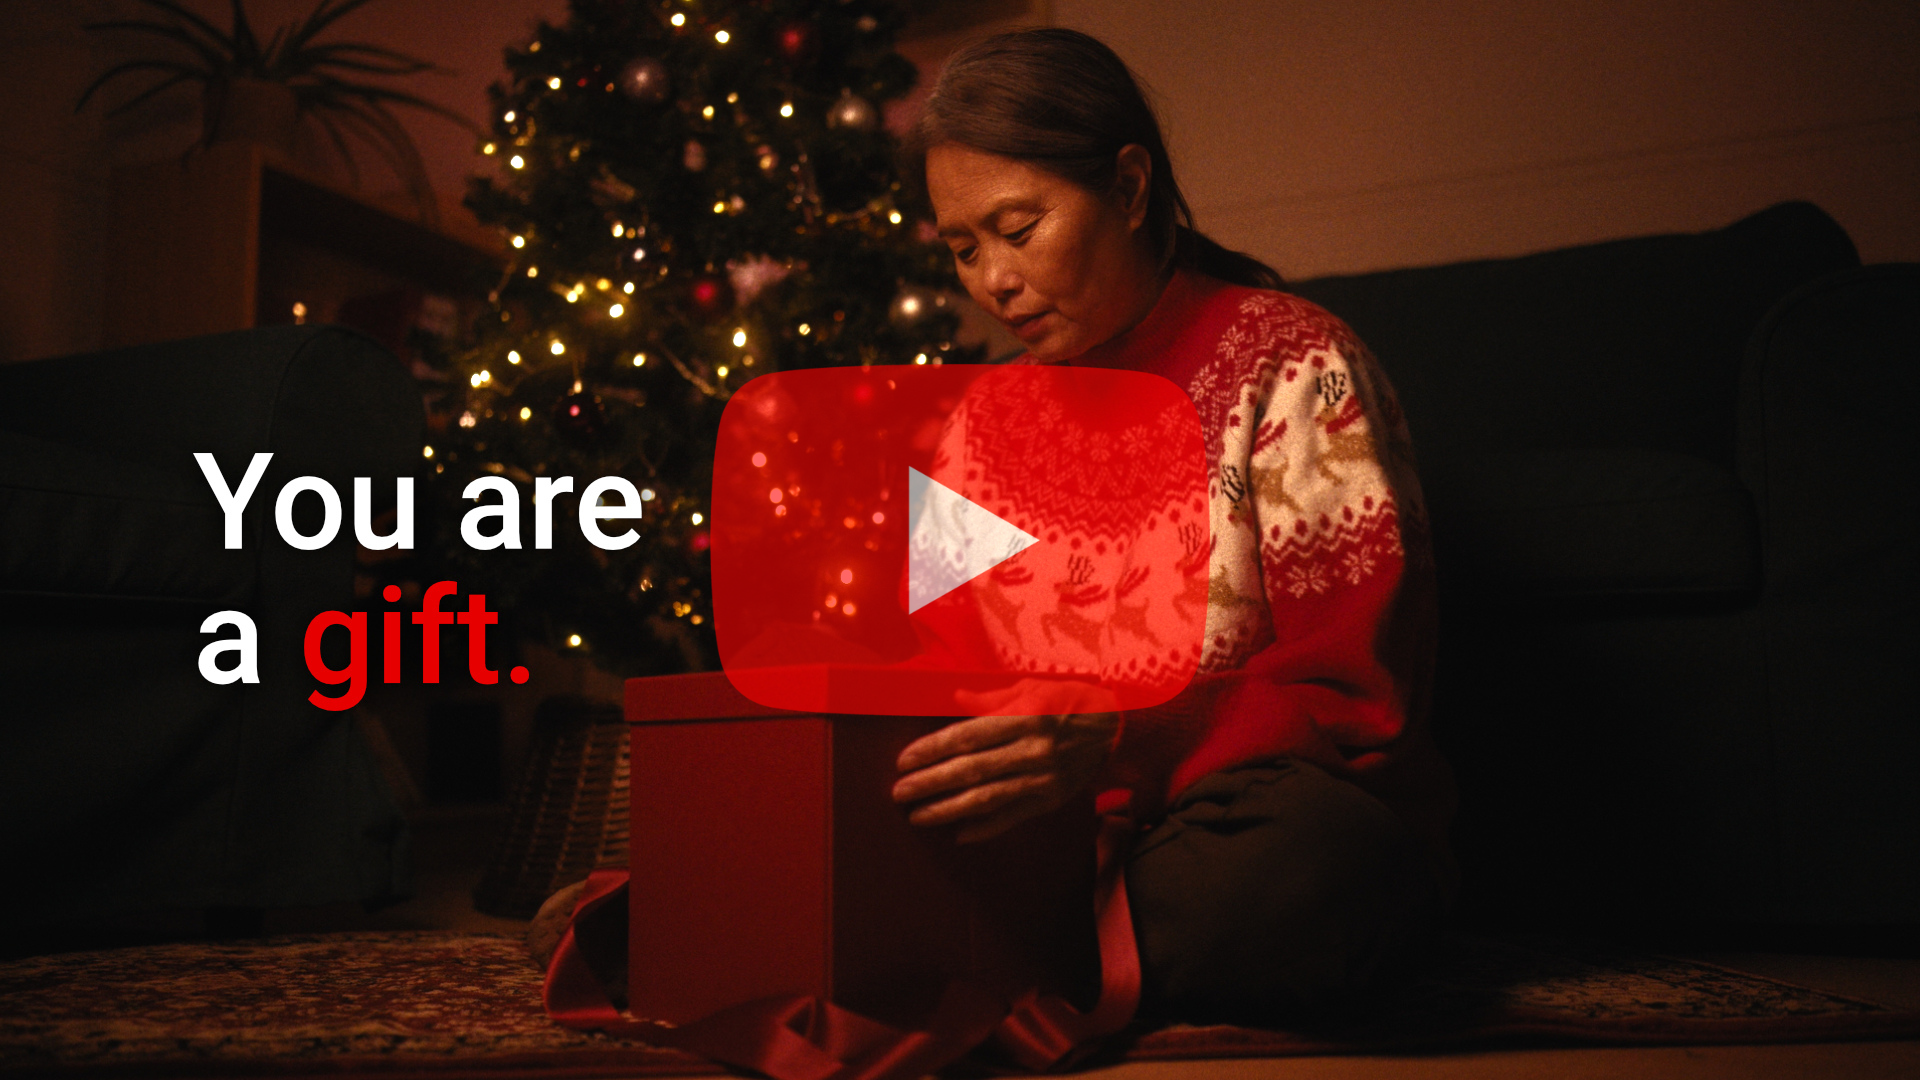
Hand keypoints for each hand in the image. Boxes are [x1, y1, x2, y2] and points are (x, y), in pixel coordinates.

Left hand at [891, 678, 1118, 843]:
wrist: (1118, 728)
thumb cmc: (1070, 701)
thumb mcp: (1031, 688)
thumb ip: (991, 698)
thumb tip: (955, 698)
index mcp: (1025, 717)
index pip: (967, 736)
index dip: (932, 750)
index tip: (904, 760)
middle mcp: (1032, 750)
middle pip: (971, 770)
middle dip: (930, 783)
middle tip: (900, 792)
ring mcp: (1042, 779)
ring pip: (987, 799)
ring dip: (948, 809)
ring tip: (919, 815)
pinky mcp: (1051, 799)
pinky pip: (1013, 817)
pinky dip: (985, 828)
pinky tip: (959, 834)